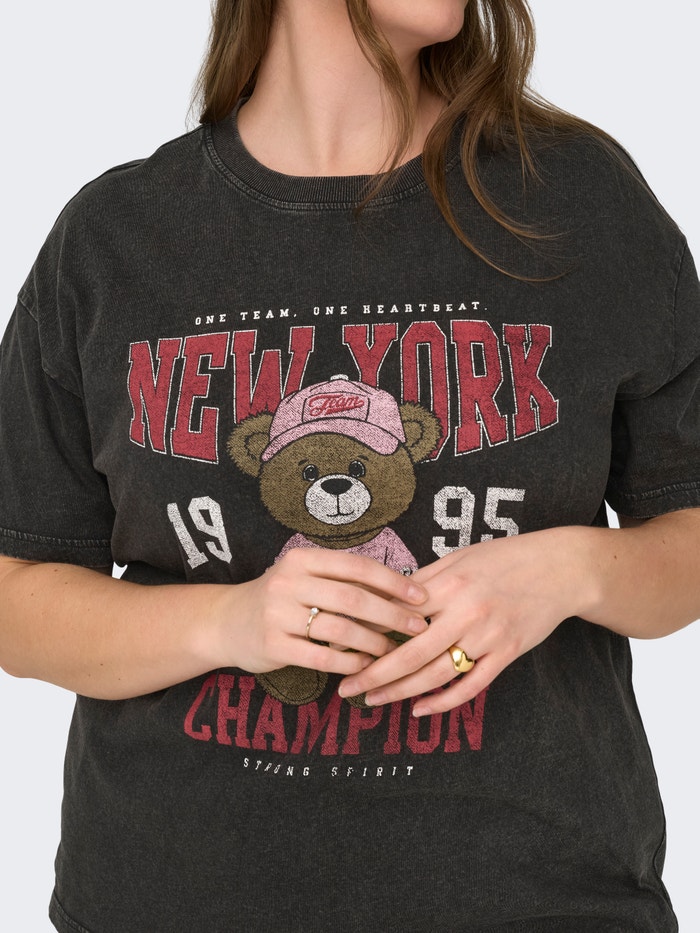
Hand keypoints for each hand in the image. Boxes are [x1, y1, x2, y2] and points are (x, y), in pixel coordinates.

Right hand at [216, 547, 428, 676]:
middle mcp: (288, 582)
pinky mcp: (272, 645)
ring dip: (374, 642)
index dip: (393, 582)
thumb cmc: (280, 598)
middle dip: (391, 614)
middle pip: (353, 598)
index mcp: (302, 559)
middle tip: (417, 627)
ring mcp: (278, 614)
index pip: (357, 566)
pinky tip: (365, 666)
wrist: (225, 622)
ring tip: (392, 650)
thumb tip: (401, 590)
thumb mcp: (304, 578)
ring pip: (340, 630)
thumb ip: (342, 581)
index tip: (420, 596)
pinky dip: (349, 663)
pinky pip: (322, 657)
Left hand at [338, 527, 593, 713]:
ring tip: (374, 701)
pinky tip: (419, 709)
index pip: (397, 615)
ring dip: (401, 692)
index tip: (340, 647)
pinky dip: (444, 701)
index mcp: (449, 583)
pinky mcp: (507, 653)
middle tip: (347, 689)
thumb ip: (426, 579)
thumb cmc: (504, 557)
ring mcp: (488, 636)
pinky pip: (471, 685)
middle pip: (410, 653)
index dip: (366, 634)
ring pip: (436, 674)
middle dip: (374, 674)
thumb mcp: (461, 557)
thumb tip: (387, 597)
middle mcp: (466, 611)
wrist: (560, 568)